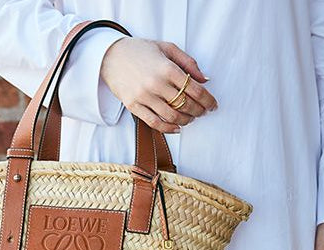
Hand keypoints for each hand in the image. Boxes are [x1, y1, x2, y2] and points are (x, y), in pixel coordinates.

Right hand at [101, 37, 217, 132]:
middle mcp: (156, 84)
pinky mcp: (133, 106)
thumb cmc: (140, 51)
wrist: (110, 56)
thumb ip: (188, 62)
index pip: (195, 90)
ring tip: (190, 118)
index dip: (207, 100)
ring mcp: (144, 97)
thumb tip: (205, 80)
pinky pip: (154, 123)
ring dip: (185, 120)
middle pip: (185, 105)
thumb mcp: (167, 48)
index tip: (212, 105)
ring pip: (172, 116)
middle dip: (198, 111)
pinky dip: (168, 128)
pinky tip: (177, 128)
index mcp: (167, 68)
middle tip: (203, 112)